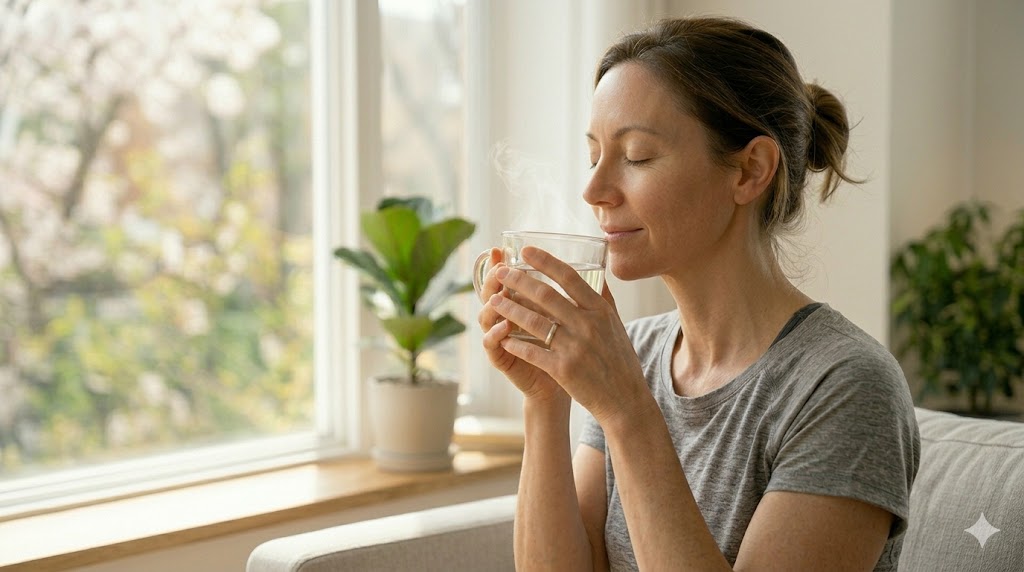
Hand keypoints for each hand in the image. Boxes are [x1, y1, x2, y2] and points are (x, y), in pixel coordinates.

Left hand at [488, 246, 648, 424]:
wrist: (625, 400)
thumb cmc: (620, 361)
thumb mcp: (617, 325)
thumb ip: (605, 299)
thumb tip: (599, 272)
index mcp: (600, 310)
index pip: (569, 277)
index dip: (545, 261)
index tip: (525, 251)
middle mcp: (588, 325)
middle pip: (545, 295)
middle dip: (517, 280)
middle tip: (499, 272)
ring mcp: (575, 347)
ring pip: (534, 321)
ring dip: (510, 309)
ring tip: (494, 302)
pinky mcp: (564, 369)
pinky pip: (532, 351)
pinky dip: (516, 343)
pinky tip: (503, 338)